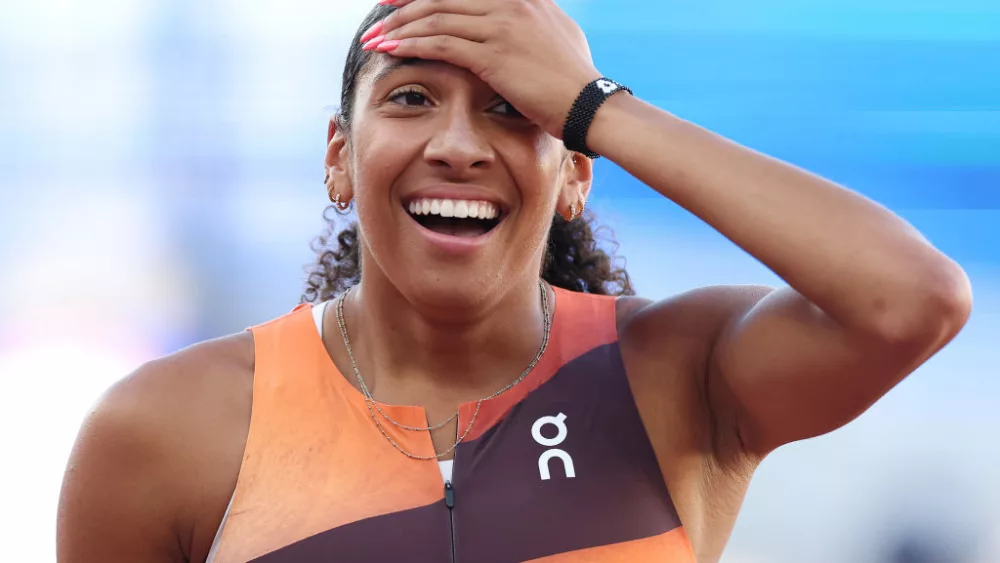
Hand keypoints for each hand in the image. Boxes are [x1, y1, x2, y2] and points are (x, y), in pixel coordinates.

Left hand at [362, 0, 602, 138]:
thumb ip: (533, 20)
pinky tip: (392, 50)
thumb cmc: (573, 80)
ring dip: (399, 29)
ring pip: (436, 17)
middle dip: (403, 6)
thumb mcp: (557, 34)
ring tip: (376, 40)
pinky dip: (412, 45)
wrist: (589, 105)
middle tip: (379, 17)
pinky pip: (441, 43)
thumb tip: (522, 22)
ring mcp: (502, 25)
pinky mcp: (494, 53)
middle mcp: (511, 2)